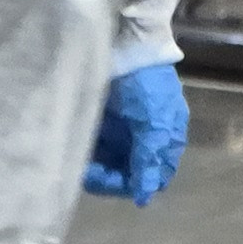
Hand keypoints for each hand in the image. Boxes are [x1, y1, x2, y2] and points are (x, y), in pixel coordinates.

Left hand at [84, 61, 185, 204]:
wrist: (125, 45)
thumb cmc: (144, 83)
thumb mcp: (152, 121)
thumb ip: (149, 157)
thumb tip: (146, 198)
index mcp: (165, 138)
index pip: (152, 177)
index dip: (133, 184)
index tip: (114, 179)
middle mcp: (145, 139)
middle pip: (128, 174)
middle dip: (109, 178)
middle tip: (90, 171)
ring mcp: (124, 133)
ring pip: (109, 167)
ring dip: (95, 170)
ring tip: (81, 163)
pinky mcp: (104, 126)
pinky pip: (95, 153)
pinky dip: (86, 157)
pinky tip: (76, 154)